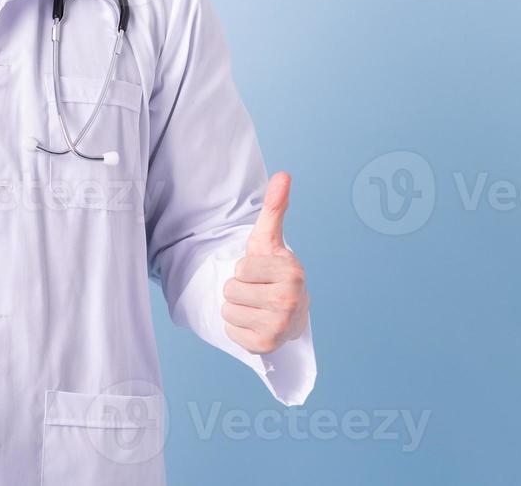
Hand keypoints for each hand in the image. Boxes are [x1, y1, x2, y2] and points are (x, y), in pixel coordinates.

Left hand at [221, 171, 308, 355]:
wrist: (289, 312)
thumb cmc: (273, 271)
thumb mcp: (270, 239)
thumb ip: (275, 208)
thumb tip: (283, 174)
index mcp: (293, 273)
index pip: (242, 268)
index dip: (246, 269)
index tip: (262, 274)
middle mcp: (290, 301)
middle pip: (231, 289)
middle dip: (238, 289)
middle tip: (257, 291)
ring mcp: (280, 326)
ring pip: (227, 309)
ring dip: (236, 307)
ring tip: (256, 306)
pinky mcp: (265, 346)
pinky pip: (229, 329)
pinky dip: (236, 327)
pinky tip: (254, 322)